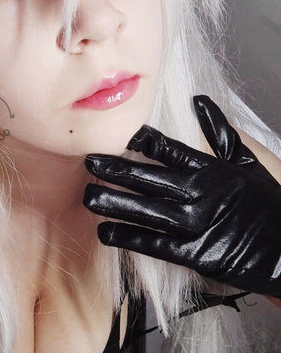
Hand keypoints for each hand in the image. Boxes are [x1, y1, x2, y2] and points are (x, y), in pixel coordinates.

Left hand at [83, 95, 280, 298]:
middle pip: (150, 179)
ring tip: (88, 196)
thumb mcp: (246, 163)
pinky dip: (128, 237)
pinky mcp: (193, 253)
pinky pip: (154, 243)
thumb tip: (200, 100)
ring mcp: (195, 225)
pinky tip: (105, 232)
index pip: (170, 150)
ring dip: (114, 203)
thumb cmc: (265, 204)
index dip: (143, 141)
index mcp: (211, 170)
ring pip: (146, 211)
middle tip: (89, 161)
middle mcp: (199, 195)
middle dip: (116, 169)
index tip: (119, 132)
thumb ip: (221, 132)